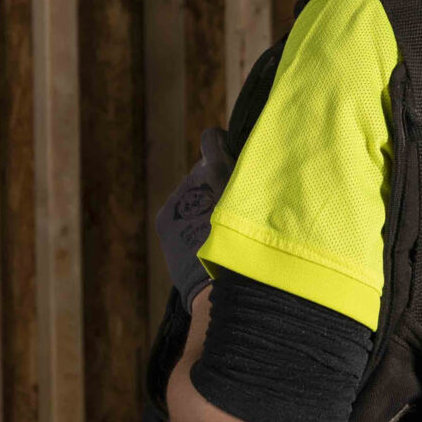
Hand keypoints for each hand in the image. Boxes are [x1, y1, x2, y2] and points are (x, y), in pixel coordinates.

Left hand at [155, 128, 233, 310]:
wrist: (219, 282)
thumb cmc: (249, 242)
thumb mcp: (256, 202)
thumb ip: (248, 179)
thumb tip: (241, 165)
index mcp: (218, 168)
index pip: (211, 139)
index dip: (219, 146)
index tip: (227, 155)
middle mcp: (193, 177)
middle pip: (201, 171)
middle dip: (211, 182)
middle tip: (228, 204)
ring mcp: (176, 197)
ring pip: (189, 193)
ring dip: (199, 202)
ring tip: (214, 227)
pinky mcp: (164, 217)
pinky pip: (177, 210)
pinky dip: (187, 219)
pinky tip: (199, 237)